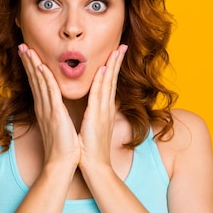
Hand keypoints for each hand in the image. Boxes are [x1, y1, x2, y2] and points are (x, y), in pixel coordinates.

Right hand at [18, 44, 80, 168]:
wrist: (62, 164)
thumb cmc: (64, 147)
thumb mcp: (59, 126)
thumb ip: (56, 113)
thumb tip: (57, 106)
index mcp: (46, 109)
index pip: (37, 83)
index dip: (32, 67)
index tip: (28, 53)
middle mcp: (43, 107)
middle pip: (34, 79)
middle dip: (28, 61)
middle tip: (21, 45)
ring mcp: (47, 110)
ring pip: (38, 82)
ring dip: (32, 64)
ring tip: (26, 49)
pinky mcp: (54, 114)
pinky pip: (48, 92)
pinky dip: (44, 78)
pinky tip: (40, 66)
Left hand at [78, 44, 127, 169]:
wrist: (95, 166)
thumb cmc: (91, 149)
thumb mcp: (93, 127)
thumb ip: (95, 115)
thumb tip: (94, 107)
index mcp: (104, 109)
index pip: (109, 84)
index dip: (112, 68)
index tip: (115, 53)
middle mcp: (106, 108)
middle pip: (112, 79)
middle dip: (116, 61)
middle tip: (121, 45)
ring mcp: (104, 112)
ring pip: (108, 84)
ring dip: (111, 66)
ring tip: (116, 50)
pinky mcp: (97, 117)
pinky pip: (99, 95)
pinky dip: (102, 82)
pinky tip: (103, 69)